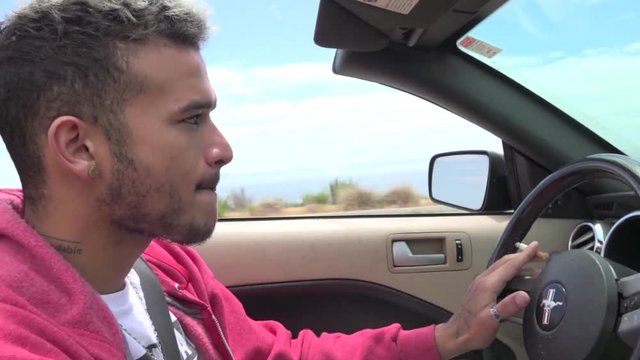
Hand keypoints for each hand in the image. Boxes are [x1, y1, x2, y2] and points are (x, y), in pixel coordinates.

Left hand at [435, 241, 540, 359]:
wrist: (457, 334)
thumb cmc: (472, 329)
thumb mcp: (492, 320)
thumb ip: (508, 306)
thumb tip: (524, 296)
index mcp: (487, 285)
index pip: (510, 265)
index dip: (525, 255)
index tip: (536, 247)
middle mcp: (483, 281)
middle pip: (506, 262)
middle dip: (523, 256)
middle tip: (539, 255)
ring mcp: (481, 284)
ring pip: (502, 266)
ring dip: (518, 263)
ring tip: (533, 265)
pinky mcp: (482, 289)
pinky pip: (498, 273)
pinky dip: (510, 270)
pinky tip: (516, 276)